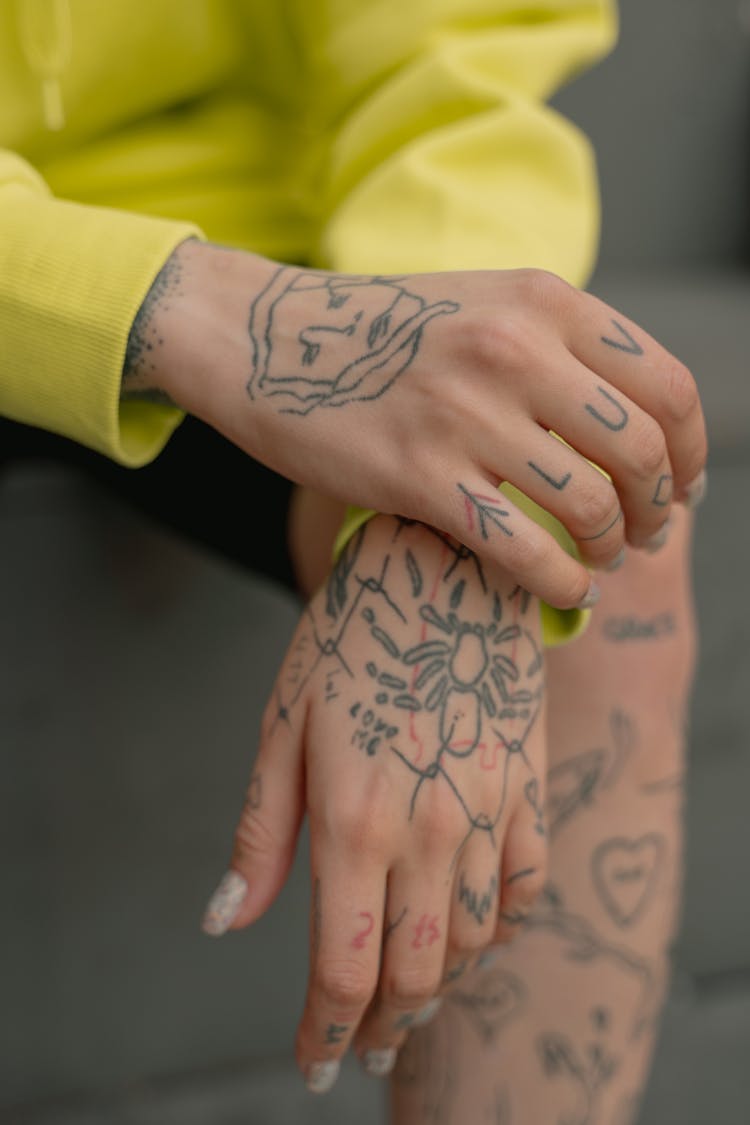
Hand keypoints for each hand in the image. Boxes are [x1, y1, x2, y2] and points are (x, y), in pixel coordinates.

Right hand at [136, 241, 707, 608]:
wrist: (265, 339)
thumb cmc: (378, 331)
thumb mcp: (483, 305)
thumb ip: (559, 348)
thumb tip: (636, 424)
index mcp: (542, 302)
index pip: (667, 387)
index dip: (692, 451)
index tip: (682, 485)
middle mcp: (515, 350)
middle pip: (642, 452)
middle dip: (659, 508)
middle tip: (644, 533)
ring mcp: (465, 414)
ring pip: (590, 506)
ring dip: (611, 547)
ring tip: (599, 558)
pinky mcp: (417, 476)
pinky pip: (523, 548)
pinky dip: (562, 582)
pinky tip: (565, 588)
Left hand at [200, 515, 547, 1090]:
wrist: (445, 570)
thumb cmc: (351, 639)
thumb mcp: (283, 724)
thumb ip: (261, 833)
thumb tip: (224, 921)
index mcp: (354, 818)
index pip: (345, 966)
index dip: (328, 1031)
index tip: (316, 1062)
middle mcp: (429, 829)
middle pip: (415, 973)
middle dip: (386, 1026)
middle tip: (366, 1047)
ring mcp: (489, 811)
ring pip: (473, 942)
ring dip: (438, 983)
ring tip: (411, 993)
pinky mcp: (528, 789)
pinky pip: (526, 889)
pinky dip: (500, 928)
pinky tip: (474, 929)